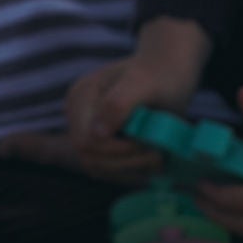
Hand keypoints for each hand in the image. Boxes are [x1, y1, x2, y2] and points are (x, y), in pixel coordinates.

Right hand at [0, 17, 209, 184]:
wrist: (167, 72)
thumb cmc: (159, 75)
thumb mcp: (144, 84)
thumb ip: (119, 104)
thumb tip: (96, 134)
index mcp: (81, 97)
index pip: (87, 142)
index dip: (119, 151)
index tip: (150, 145)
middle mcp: (76, 115)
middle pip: (90, 159)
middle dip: (127, 162)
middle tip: (158, 154)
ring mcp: (85, 130)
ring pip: (98, 168)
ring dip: (131, 168)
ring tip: (157, 155)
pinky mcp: (97, 144)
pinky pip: (107, 169)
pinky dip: (130, 170)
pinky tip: (148, 159)